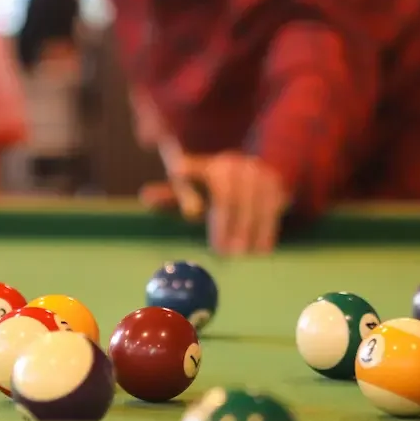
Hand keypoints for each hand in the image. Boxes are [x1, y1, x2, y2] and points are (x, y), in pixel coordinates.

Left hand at [167, 152, 290, 255]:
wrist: (256, 171)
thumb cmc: (215, 186)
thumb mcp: (193, 188)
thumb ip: (171, 195)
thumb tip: (145, 197)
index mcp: (208, 165)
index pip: (193, 168)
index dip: (186, 172)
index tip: (176, 172)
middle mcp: (232, 164)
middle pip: (227, 194)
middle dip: (226, 223)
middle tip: (224, 252)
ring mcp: (256, 173)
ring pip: (252, 203)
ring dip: (247, 230)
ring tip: (242, 256)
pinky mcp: (274, 184)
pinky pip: (271, 208)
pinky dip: (266, 230)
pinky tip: (261, 250)